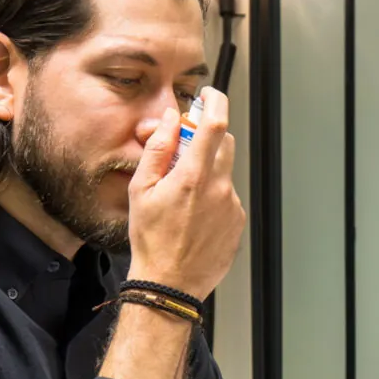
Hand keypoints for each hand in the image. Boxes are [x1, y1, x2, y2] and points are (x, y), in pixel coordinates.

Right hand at [126, 87, 245, 298]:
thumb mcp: (140, 190)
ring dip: (208, 171)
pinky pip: (227, 197)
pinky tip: (193, 217)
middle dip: (207, 137)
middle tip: (185, 148)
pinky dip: (213, 196)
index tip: (209, 95)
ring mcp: (232, 206)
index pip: (214, 124)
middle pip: (224, 143)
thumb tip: (169, 120)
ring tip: (183, 197)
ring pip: (225, 171)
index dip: (215, 102)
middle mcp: (219, 188)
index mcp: (193, 176)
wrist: (170, 283)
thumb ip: (157, 149)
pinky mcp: (238, 222)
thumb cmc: (150, 240)